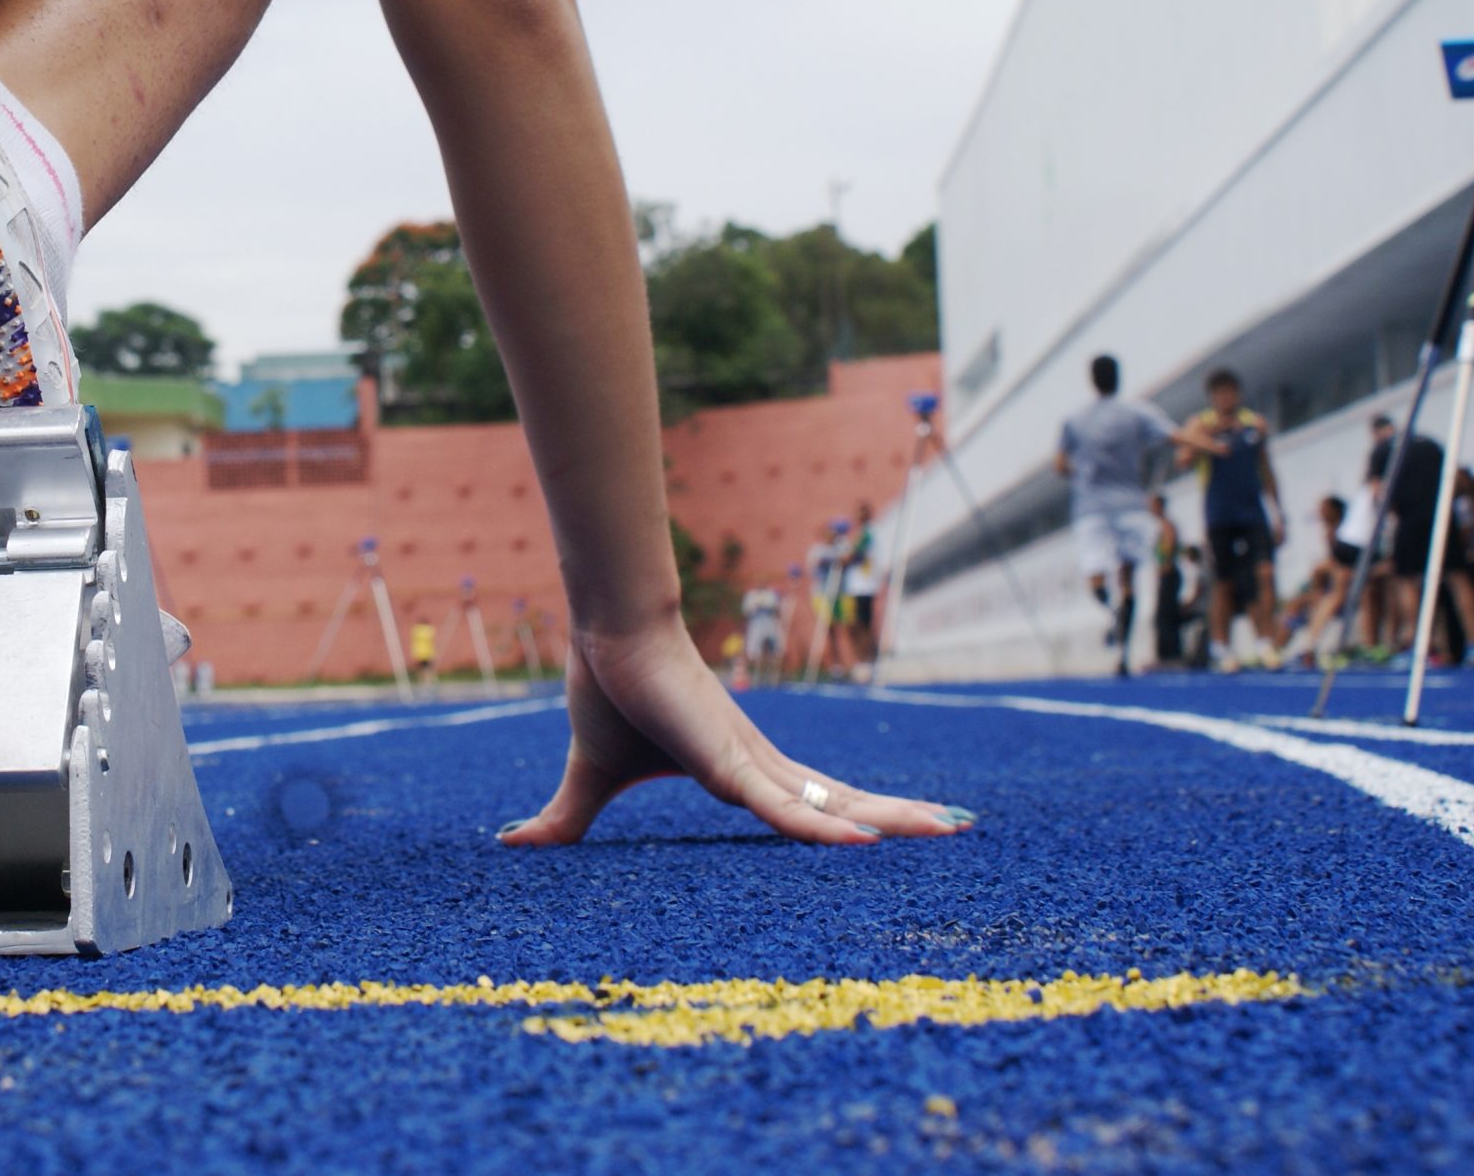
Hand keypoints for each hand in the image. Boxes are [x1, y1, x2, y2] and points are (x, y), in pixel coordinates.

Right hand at [496, 613, 973, 846]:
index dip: (852, 819)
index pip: (809, 802)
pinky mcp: (728, 760)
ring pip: (832, 803)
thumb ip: (569, 819)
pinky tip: (867, 843)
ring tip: (953, 829)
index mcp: (736, 768)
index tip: (899, 834)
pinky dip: (824, 828)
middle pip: (841, 801)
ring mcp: (749, 761)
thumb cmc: (607, 688)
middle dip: (901, 816)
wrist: (605, 630)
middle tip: (960, 827)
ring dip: (892, 819)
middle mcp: (758, 764)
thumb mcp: (591, 777)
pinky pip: (784, 807)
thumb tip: (513, 843)